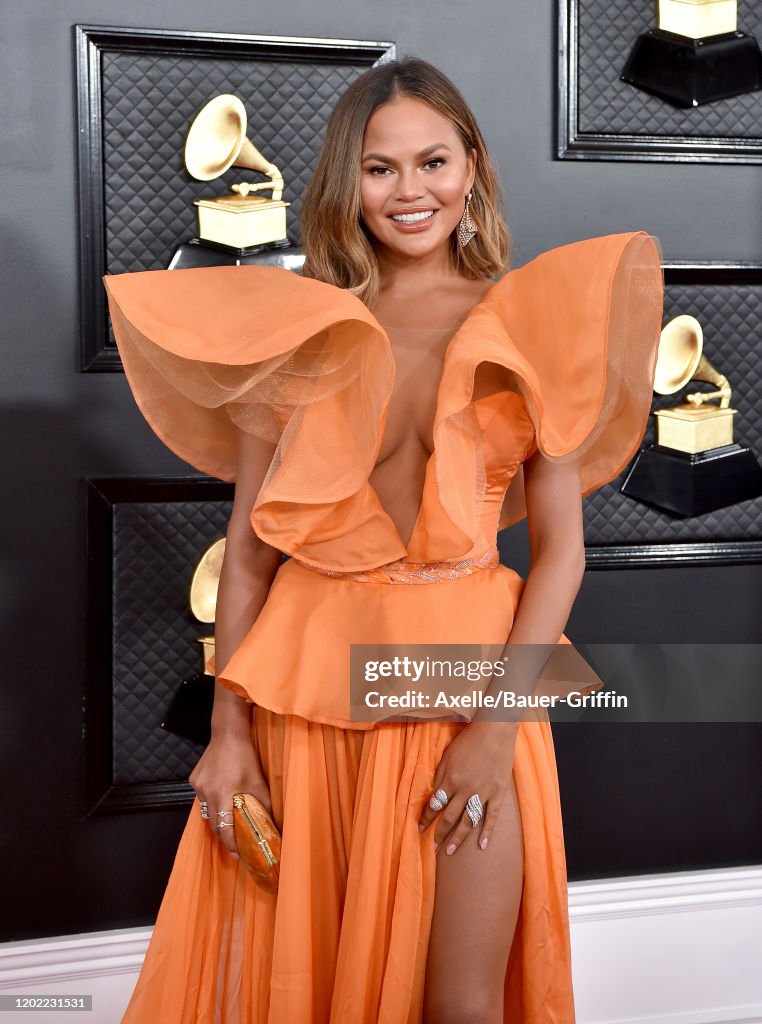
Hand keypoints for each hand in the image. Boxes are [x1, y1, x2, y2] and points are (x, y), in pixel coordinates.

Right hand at [188, 732, 272, 859]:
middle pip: (214, 824)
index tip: (238, 854)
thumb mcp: (258, 782)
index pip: (224, 829)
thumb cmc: (245, 757)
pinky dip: (212, 802)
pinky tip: (222, 798)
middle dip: (224, 836)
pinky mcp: (194, 780)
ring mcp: (198, 786)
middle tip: (235, 844)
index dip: (231, 844)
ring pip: (207, 812)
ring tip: (229, 822)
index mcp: (223, 794)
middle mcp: (207, 793)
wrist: (228, 734)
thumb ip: (264, 804)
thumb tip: (273, 823)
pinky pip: (203, 798)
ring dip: (218, 819)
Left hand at [417, 722, 518, 854]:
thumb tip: (434, 793)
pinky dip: (487, 832)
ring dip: (458, 838)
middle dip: (439, 833)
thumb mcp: (448, 755)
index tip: (420, 829)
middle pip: (450, 817)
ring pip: (468, 821)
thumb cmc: (469, 740)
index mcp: (450, 779)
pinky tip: (482, 845)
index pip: (435, 804)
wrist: (495, 731)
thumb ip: (440, 775)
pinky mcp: (498, 793)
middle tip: (433, 847)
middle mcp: (465, 789)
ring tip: (449, 851)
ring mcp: (483, 792)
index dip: (426, 818)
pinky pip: (492, 817)